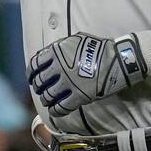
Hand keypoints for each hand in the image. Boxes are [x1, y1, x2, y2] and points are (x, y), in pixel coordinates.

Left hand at [28, 32, 145, 117]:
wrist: (118, 59)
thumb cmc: (99, 48)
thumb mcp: (76, 39)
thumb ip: (60, 47)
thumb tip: (49, 55)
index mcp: (57, 52)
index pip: (35, 64)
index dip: (31, 73)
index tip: (32, 78)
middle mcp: (60, 67)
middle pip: (40, 82)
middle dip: (39, 88)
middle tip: (42, 91)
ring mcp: (69, 82)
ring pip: (48, 96)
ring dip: (46, 100)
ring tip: (49, 101)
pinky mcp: (78, 96)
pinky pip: (61, 107)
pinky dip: (56, 111)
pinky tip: (56, 111)